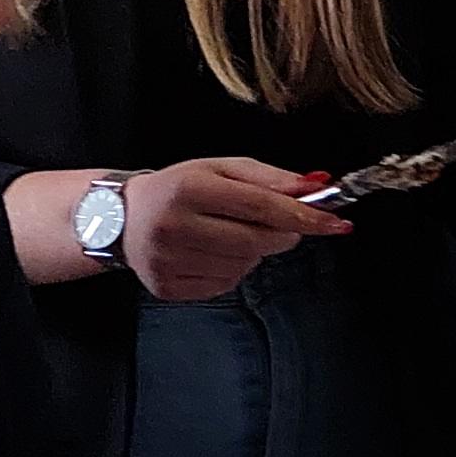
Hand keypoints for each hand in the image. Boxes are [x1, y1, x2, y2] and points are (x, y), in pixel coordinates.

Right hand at [123, 157, 346, 302]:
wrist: (119, 217)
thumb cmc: (179, 189)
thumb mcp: (222, 169)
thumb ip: (271, 178)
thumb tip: (317, 186)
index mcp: (189, 188)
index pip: (261, 206)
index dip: (305, 216)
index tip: (336, 222)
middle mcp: (174, 225)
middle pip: (257, 240)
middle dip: (283, 234)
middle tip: (280, 224)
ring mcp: (167, 260)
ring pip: (244, 264)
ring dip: (253, 251)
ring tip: (227, 232)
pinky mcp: (166, 286)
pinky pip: (224, 284)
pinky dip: (232, 269)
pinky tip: (211, 252)